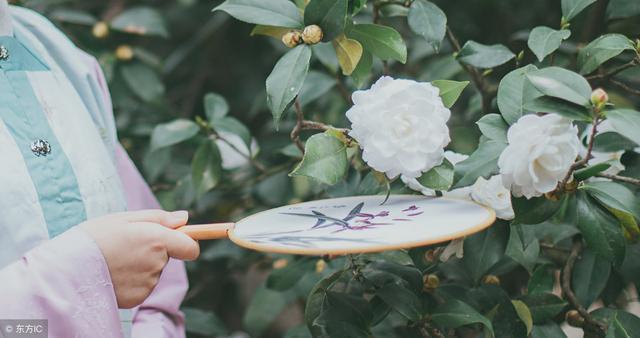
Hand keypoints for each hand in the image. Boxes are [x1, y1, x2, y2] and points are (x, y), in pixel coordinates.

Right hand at [79, 210, 198, 308]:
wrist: (67, 267)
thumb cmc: (95, 236)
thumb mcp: (125, 219)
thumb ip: (159, 218)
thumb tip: (185, 218)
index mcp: (158, 240)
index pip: (190, 247)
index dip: (187, 242)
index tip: (179, 238)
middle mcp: (157, 263)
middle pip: (167, 257)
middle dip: (154, 250)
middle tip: (127, 244)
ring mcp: (148, 283)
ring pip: (153, 271)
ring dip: (141, 265)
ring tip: (116, 259)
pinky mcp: (137, 297)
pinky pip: (142, 285)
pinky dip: (132, 280)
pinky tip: (114, 273)